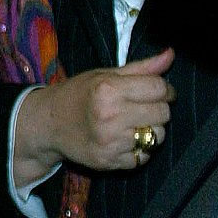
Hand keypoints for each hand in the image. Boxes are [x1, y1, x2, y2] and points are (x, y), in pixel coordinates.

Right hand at [14, 49, 174, 186]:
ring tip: (134, 123)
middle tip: (144, 107)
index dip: (165, 89)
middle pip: (162, 113)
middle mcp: (110, 116)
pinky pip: (144, 157)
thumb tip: (170, 54)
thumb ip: (140, 68)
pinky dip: (140, 149)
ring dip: (151, 130)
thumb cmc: (78, 94)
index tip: (159, 90)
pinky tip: (125, 139)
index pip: (159, 88)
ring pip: (156, 137)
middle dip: (159, 108)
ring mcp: (110, 142)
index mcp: (109, 89)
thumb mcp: (104, 74)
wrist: (47, 124)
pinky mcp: (109, 162)